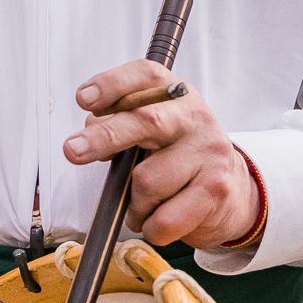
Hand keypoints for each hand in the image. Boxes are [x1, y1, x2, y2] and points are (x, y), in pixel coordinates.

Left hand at [65, 61, 259, 249]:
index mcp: (174, 94)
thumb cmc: (177, 157)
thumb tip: (89, 134)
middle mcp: (194, 116)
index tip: (83, 99)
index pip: (145, 75)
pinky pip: (164, 218)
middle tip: (72, 151)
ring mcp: (209, 152)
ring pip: (147, 181)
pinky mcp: (216, 189)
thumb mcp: (152, 130)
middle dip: (105, 137)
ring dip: (132, 204)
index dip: (112, 84)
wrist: (230, 191)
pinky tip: (156, 220)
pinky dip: (150, 227)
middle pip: (146, 122)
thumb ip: (120, 123)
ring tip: (140, 206)